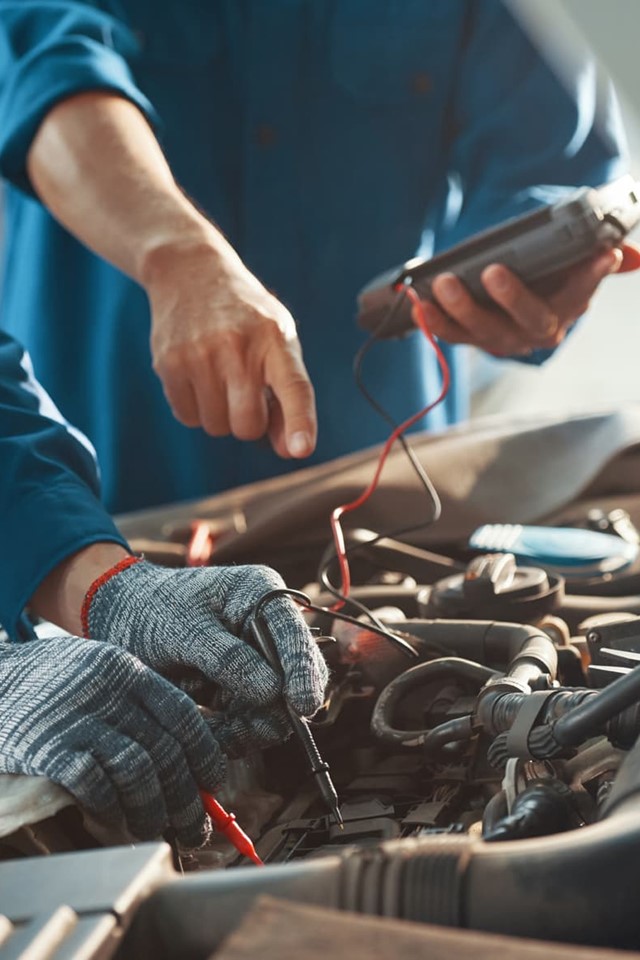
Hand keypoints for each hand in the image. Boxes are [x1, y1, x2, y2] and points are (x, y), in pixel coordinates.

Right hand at [0, 636, 224, 846]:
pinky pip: (95, 785)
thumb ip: (136, 704)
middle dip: (186, 798)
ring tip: (152, 828)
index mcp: (127, 670)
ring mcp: (78, 718)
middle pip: (166, 750)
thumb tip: (186, 755)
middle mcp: (109, 691)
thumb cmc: (49, 682)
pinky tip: (113, 818)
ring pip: (138, 771)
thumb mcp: (99, 672)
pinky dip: (111, 807)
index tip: (214, 784)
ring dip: (152, 809)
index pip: (183, 714)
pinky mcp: (47, 748)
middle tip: (194, 828)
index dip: (205, 754)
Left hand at [84, 559, 328, 718]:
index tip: (303, 706)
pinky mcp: (241, 688)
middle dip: (275, 709)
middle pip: (295, 677)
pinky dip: (234, 733)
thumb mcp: (183, 629)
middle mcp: (267, 628)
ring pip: (276, 706)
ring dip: (251, 727)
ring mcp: (256, 660)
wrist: (118, 622)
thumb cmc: (148, 610)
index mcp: (261, 595)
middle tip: (243, 731)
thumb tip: (272, 691)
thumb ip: (227, 658)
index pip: (295, 634)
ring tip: (217, 732)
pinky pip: (251, 720)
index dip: (304, 670)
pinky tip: (209, 731)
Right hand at [145, 233, 316, 457]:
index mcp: (275, 339)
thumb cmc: (245, 318)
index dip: (299, 422)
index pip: (293, 387)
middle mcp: (238, 347)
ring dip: (221, 414)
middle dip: (250, 422)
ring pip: (216, 427)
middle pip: (248, 426)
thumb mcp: (277, 342)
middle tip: (246, 393)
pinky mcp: (168, 363)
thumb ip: (288, 395)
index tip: (300, 450)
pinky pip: (188, 417)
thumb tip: (291, 451)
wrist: (190, 271)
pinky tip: (198, 376)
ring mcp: (199, 355)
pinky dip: (195, 408)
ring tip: (219, 377)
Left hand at [417, 242, 639, 355]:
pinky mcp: (471, 337)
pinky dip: (433, 322)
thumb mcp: (573, 267)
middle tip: (494, 272)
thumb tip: (630, 257)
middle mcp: (536, 330)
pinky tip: (419, 305)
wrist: (515, 304)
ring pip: (483, 331)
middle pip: (528, 320)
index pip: (582, 293)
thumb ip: (597, 261)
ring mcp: (502, 337)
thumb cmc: (547, 279)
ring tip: (443, 284)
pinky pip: (452, 334)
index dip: (590, 278)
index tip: (599, 258)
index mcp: (567, 308)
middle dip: (511, 297)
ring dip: (460, 310)